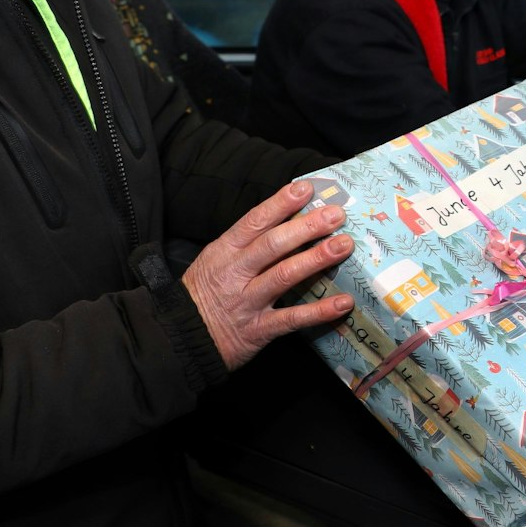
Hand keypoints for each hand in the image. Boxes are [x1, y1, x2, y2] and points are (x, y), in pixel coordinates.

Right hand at [181, 180, 355, 370]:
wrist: (181, 337)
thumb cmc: (205, 293)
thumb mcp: (216, 260)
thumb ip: (248, 243)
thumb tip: (290, 220)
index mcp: (224, 251)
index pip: (255, 221)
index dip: (281, 204)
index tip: (306, 188)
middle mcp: (236, 273)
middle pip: (273, 245)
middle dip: (307, 227)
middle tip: (336, 215)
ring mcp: (247, 301)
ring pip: (284, 276)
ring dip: (316, 259)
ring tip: (344, 246)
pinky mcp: (258, 330)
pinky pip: (292, 318)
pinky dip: (319, 311)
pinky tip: (343, 302)